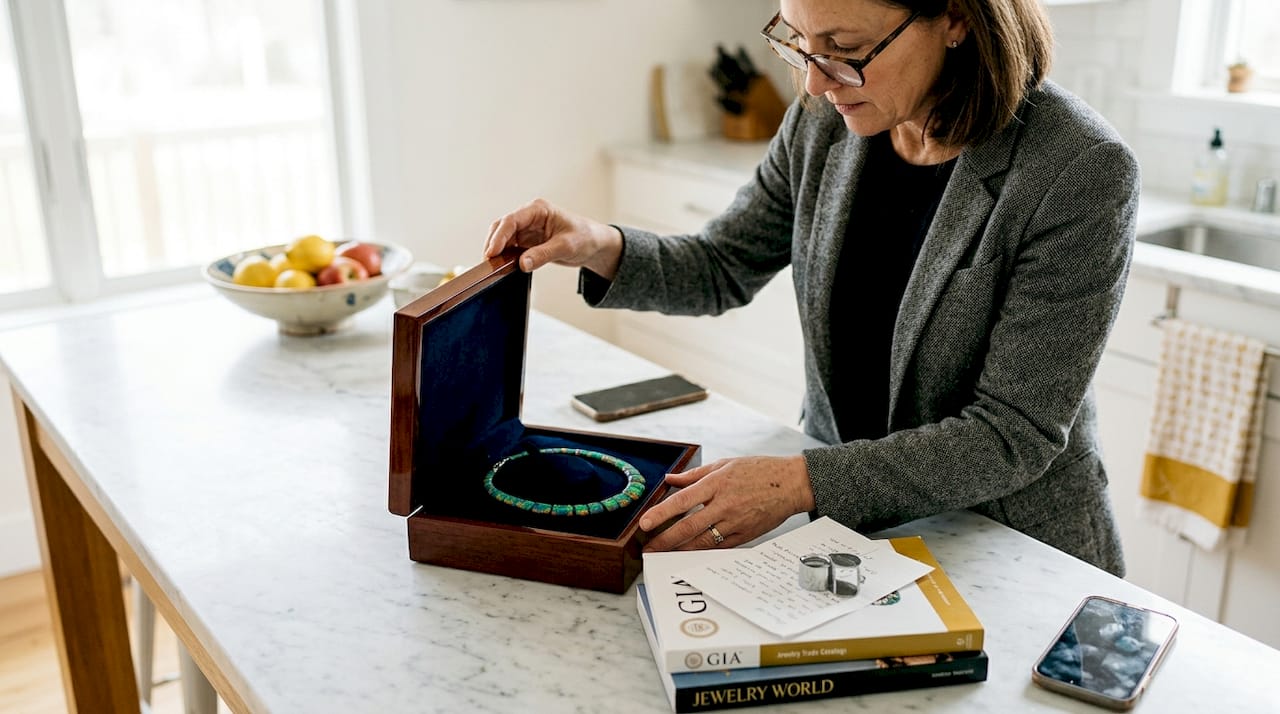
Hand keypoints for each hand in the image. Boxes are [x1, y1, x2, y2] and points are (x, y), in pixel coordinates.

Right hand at [483, 198, 623, 277]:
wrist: (595, 244)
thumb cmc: (585, 238)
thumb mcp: (566, 247)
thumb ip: (543, 255)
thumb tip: (522, 263)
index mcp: (538, 210)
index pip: (511, 220)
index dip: (499, 237)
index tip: (492, 253)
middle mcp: (529, 216)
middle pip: (502, 227)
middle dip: (493, 244)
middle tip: (489, 263)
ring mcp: (527, 228)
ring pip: (503, 238)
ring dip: (497, 251)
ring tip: (493, 267)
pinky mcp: (527, 240)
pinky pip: (510, 247)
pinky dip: (504, 256)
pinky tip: (502, 266)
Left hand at [638, 455, 815, 550]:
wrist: (792, 484)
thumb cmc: (759, 470)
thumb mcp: (725, 464)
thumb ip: (695, 475)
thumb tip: (670, 479)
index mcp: (717, 483)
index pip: (682, 500)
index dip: (661, 513)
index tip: (645, 523)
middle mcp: (724, 505)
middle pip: (688, 527)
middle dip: (665, 540)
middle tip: (648, 550)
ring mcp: (735, 523)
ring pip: (702, 542)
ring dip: (680, 551)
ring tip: (663, 556)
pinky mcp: (745, 536)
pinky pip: (719, 548)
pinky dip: (702, 553)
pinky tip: (688, 555)